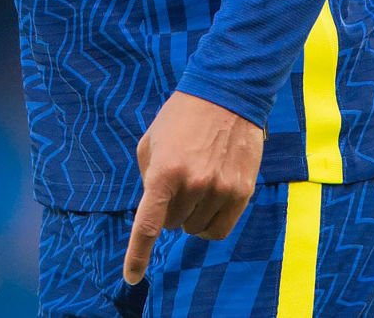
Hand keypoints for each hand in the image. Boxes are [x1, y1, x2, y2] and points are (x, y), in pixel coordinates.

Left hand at [123, 91, 263, 283]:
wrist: (227, 95)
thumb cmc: (181, 117)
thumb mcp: (151, 141)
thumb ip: (148, 178)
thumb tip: (155, 210)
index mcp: (164, 172)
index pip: (148, 225)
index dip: (138, 255)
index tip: (132, 277)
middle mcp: (192, 185)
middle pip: (174, 224)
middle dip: (171, 210)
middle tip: (178, 181)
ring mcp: (219, 190)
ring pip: (196, 229)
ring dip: (191, 215)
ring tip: (197, 182)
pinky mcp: (242, 192)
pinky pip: (220, 229)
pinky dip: (210, 223)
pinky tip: (210, 201)